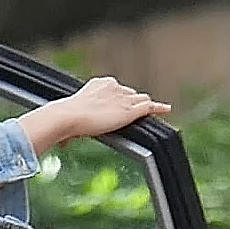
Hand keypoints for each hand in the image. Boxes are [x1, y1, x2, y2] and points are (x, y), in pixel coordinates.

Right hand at [16, 75, 170, 154]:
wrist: (69, 116)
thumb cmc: (65, 119)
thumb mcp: (71, 120)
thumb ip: (71, 131)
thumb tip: (62, 144)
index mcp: (100, 84)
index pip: (117, 89)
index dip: (120, 100)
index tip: (119, 107)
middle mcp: (114, 87)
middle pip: (131, 94)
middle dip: (132, 103)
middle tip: (134, 114)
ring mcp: (124, 98)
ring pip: (141, 99)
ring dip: (146, 106)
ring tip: (156, 111)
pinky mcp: (130, 110)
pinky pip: (149, 107)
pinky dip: (158, 108)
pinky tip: (167, 110)